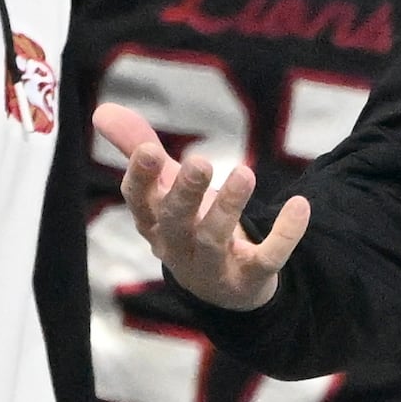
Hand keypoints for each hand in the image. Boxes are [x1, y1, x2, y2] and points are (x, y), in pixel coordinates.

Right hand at [93, 105, 308, 311]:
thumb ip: (137, 148)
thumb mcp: (164, 189)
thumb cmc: (188, 225)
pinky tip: (299, 206)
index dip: (140, 179)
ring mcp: (213, 267)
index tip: (150, 150)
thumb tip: (101, 111)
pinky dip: (284, 234)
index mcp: (154, 223)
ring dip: (229, 207)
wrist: (224, 290)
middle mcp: (178, 247)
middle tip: (201, 162)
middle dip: (185, 193)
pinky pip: (266, 259)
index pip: (138, 202)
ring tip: (244, 174)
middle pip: (176, 222)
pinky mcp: (249, 279)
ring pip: (215, 239)